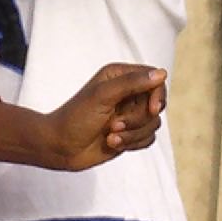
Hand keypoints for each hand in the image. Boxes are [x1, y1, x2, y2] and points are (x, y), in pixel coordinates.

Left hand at [31, 64, 166, 170]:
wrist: (59, 147)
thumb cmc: (75, 118)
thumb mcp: (102, 96)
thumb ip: (132, 83)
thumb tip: (162, 73)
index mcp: (120, 76)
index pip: (155, 80)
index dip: (158, 95)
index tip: (152, 109)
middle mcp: (127, 93)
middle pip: (156, 105)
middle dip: (137, 119)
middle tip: (113, 124)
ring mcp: (129, 114)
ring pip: (153, 124)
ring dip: (131, 134)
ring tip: (109, 135)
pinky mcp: (130, 133)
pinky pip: (148, 139)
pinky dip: (131, 143)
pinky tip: (111, 143)